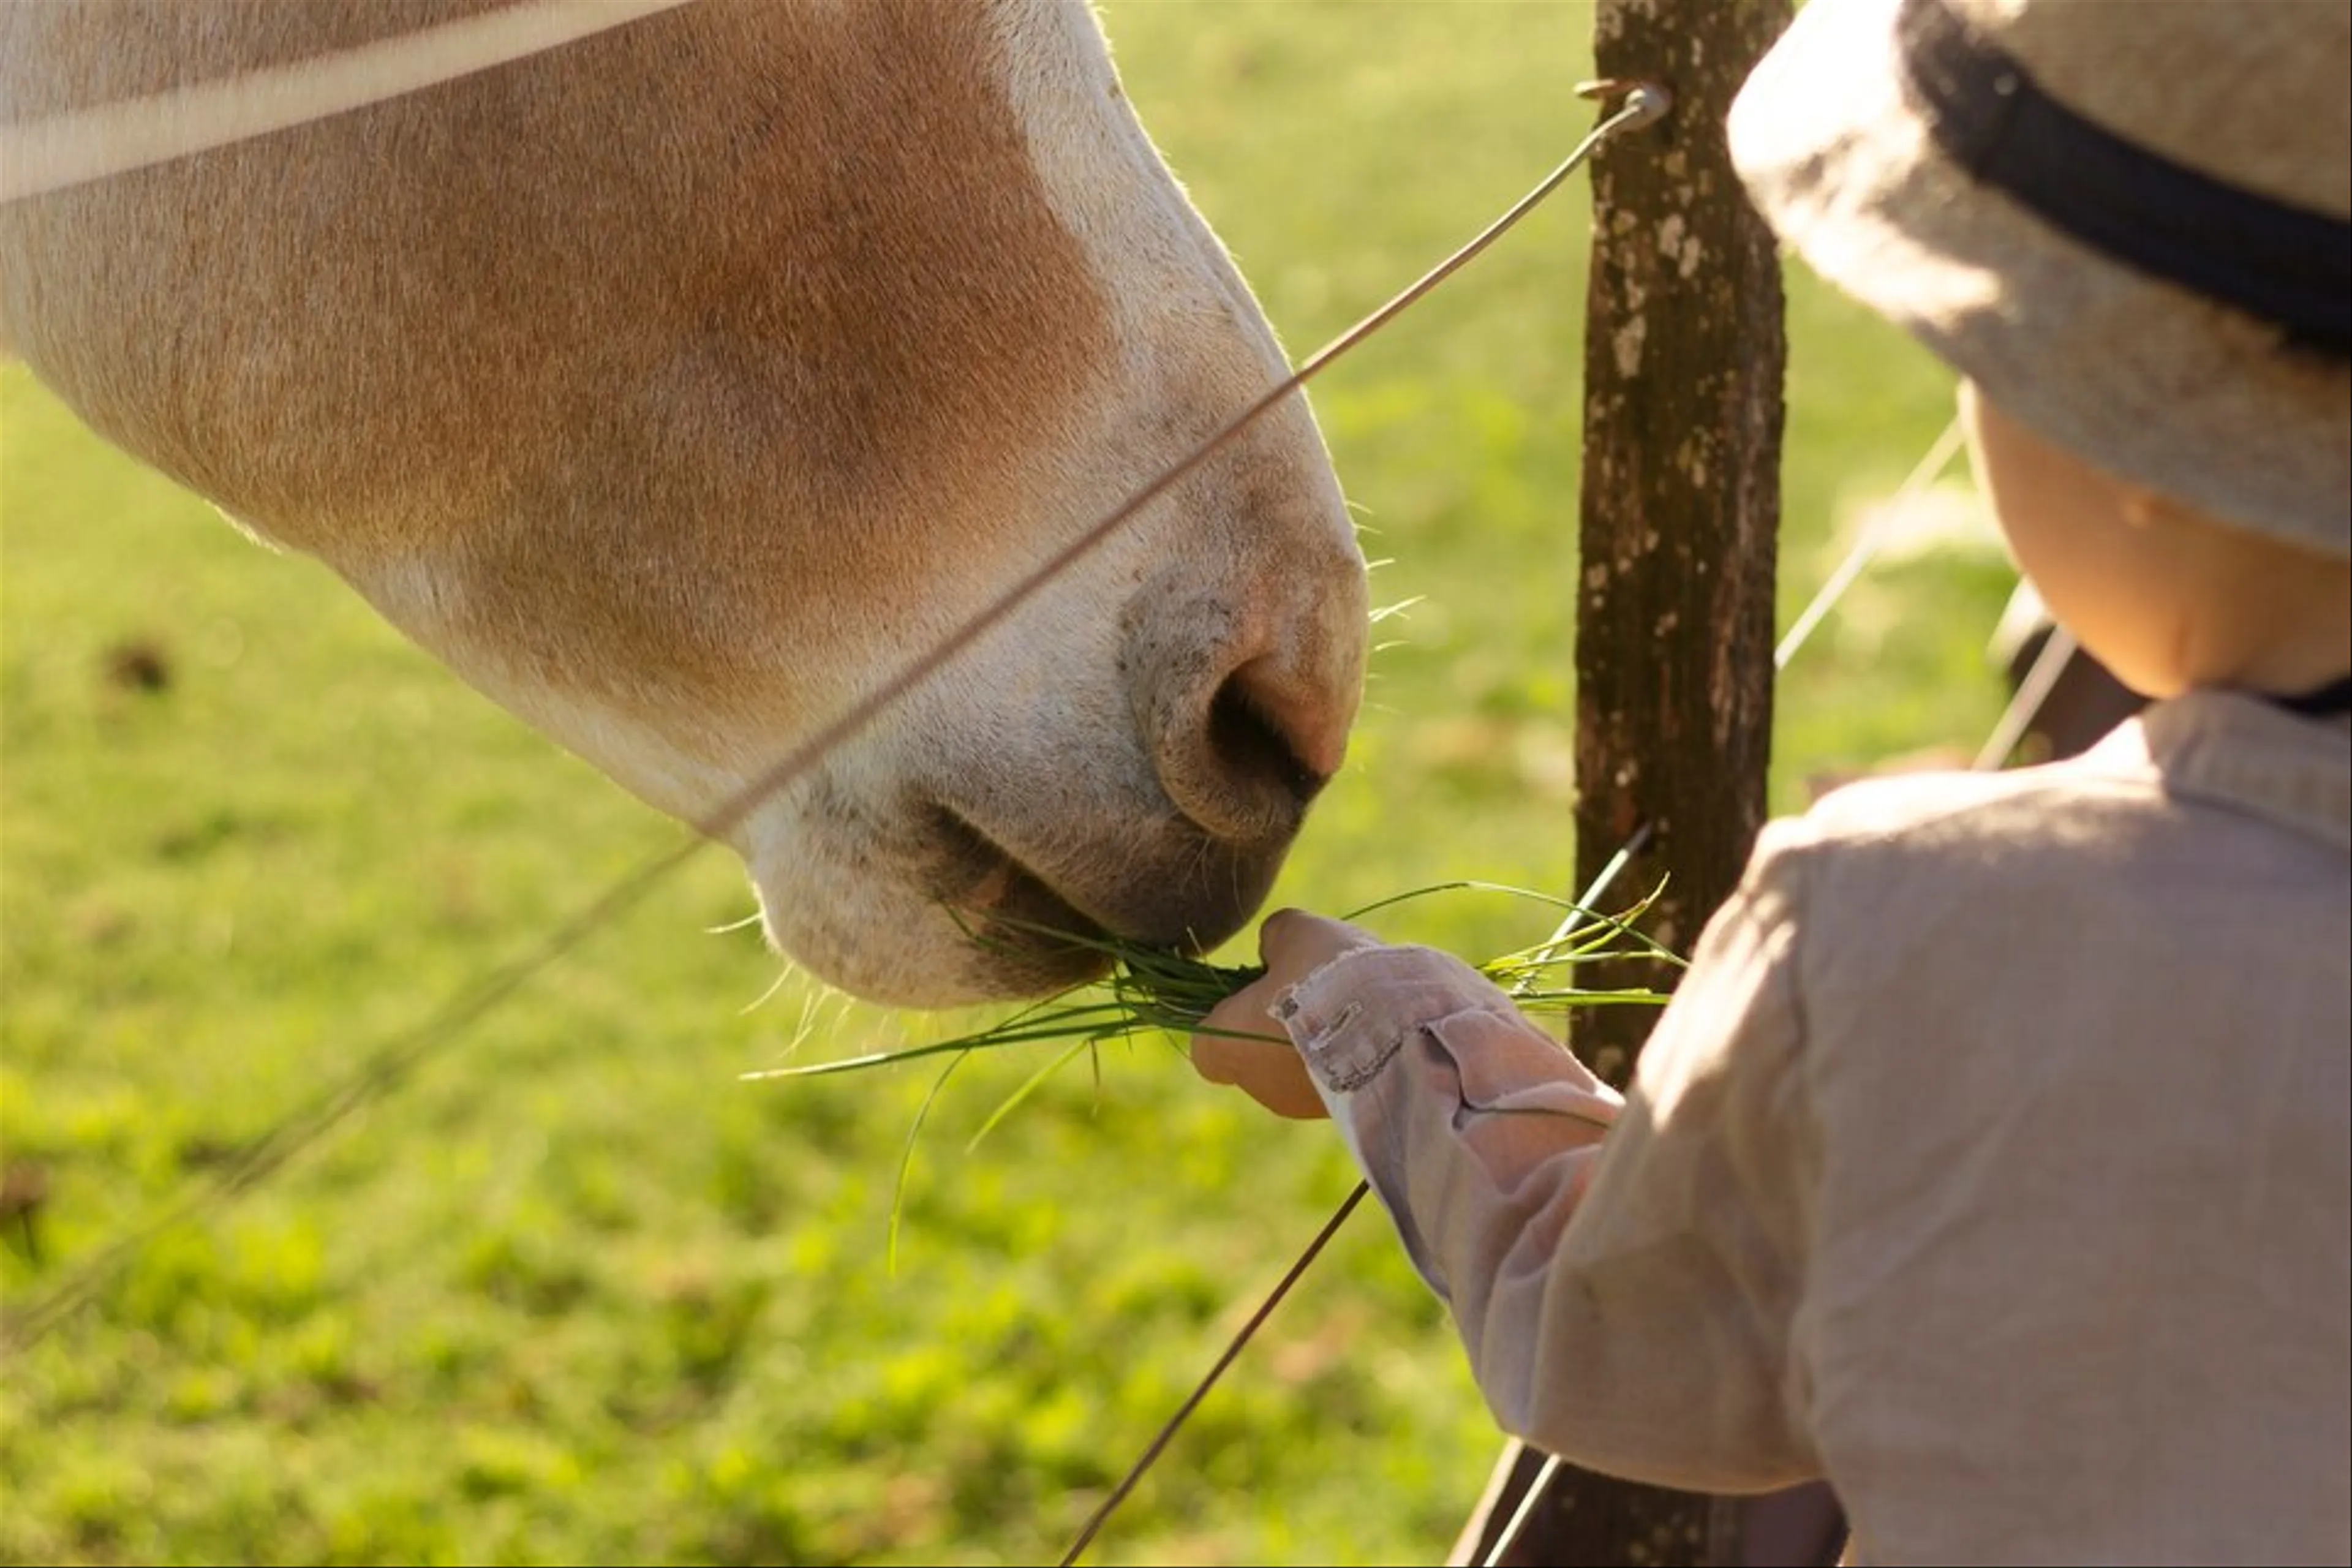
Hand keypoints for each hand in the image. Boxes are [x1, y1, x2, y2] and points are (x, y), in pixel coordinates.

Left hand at [1190, 909, 1384, 1119]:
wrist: (1394, 1031)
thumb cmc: (1327, 977)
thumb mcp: (1294, 932)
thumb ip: (1273, 939)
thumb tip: (1273, 948)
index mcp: (1227, 1047)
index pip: (1207, 1042)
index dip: (1229, 1012)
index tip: (1259, 985)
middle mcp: (1258, 1086)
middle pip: (1257, 1051)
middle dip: (1281, 1021)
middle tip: (1314, 986)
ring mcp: (1302, 1105)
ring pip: (1298, 1065)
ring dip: (1320, 1037)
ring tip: (1355, 1002)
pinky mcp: (1342, 1111)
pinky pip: (1336, 1076)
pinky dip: (1348, 1054)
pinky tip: (1376, 1025)